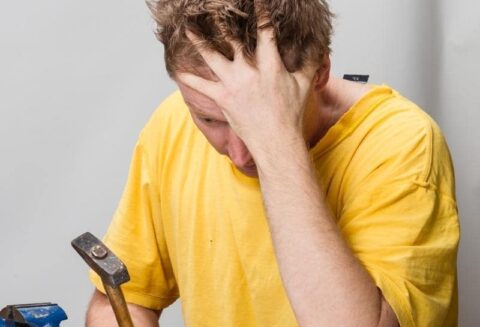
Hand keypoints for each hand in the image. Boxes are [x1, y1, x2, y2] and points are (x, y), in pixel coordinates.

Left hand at [176, 23, 316, 165]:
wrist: (276, 141)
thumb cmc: (290, 115)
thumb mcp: (305, 84)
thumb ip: (310, 62)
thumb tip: (320, 47)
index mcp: (271, 65)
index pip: (265, 31)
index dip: (260, 13)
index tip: (255, 0)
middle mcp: (249, 71)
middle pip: (233, 39)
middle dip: (223, 22)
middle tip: (213, 9)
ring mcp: (233, 84)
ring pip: (212, 57)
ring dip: (199, 41)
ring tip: (188, 27)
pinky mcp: (222, 99)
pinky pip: (201, 87)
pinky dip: (188, 79)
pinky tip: (177, 71)